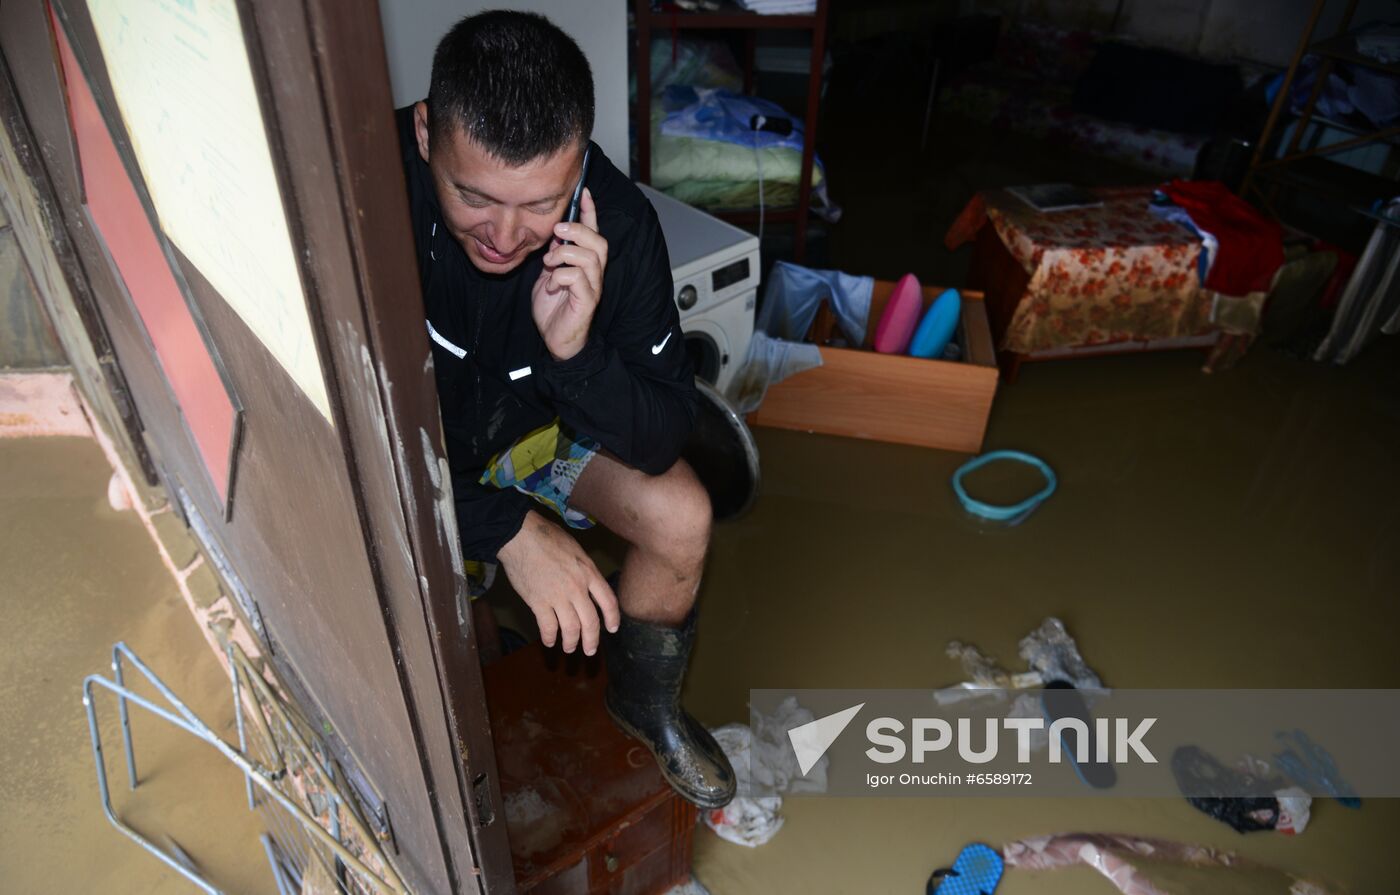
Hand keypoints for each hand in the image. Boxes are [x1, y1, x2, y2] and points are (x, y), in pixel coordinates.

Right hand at [496, 510, 620, 654]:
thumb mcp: (576, 550)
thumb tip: (589, 584)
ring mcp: (558, 596)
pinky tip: (550, 641)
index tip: (612, 628)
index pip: (609, 602)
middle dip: (592, 640)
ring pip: (571, 629)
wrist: (521, 536)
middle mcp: (577, 588)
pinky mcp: (538, 602)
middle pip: (591, 622)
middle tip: (591, 650)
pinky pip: (548, 627)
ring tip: (570, 649)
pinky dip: (550, 638)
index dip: (612, 618)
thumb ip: (585, 569)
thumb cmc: (547, 537)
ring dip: (571, 643)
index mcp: (589, 572)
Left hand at [532, 188, 607, 361]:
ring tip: (548, 263)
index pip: (594, 232)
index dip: (590, 211)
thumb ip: (553, 256)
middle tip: (556, 231)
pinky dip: (559, 276)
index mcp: (585, 264)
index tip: (584, 191)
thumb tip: (555, 236)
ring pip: (590, 258)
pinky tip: (550, 286)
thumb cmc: (554, 310)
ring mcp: (592, 287)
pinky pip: (577, 278)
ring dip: (564, 255)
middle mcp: (594, 274)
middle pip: (599, 242)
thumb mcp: (547, 275)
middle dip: (578, 231)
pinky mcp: (587, 301)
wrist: (556, 341)